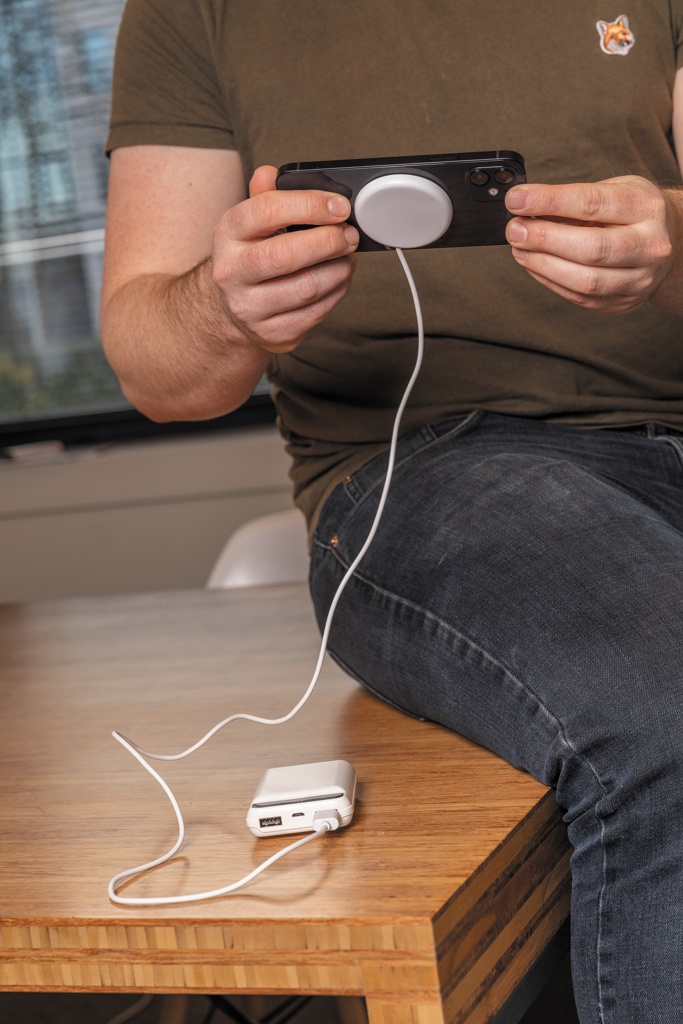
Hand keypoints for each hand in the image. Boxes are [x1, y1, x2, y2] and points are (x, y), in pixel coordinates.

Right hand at [211, 165, 358, 352]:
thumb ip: (264, 197)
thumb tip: (271, 173)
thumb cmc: (250, 257)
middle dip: (329, 241)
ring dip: (339, 269)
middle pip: (286, 254)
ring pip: (306, 287)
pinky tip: (339, 280)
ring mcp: (249, 308)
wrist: (233, 308)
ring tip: (347, 257)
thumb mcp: (249, 223)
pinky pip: (315, 313)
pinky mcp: (271, 333)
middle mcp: (232, 272)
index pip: (267, 211)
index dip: (310, 205)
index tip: (340, 206)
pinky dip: (337, 294)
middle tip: (349, 235)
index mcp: (227, 234)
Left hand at [505, 176, 678, 314]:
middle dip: (544, 239)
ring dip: (543, 265)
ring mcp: (639, 279)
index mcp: (646, 208)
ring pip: (585, 280)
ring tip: (519, 249)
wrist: (671, 243)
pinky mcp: (622, 302)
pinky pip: (579, 297)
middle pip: (591, 248)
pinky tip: (534, 265)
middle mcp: (649, 246)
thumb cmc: (634, 213)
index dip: (549, 201)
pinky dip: (550, 281)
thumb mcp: (614, 191)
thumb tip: (525, 208)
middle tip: (514, 230)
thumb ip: (574, 200)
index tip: (516, 200)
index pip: (592, 204)